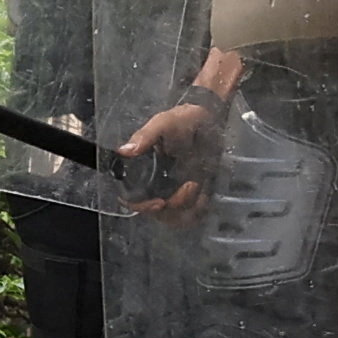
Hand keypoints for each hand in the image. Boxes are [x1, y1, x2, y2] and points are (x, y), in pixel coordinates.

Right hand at [118, 97, 222, 218]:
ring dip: (188, 207)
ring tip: (199, 185)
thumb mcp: (166, 123)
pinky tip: (205, 192)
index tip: (159, 203)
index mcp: (141, 171)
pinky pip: (193, 215)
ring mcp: (175, 191)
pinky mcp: (194, 195)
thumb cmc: (186, 121)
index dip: (142, 206)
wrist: (213, 120)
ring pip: (175, 217)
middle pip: (157, 213)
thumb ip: (146, 135)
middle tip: (190, 185)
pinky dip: (199, 208)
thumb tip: (124, 151)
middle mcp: (155, 185)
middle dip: (174, 206)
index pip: (132, 199)